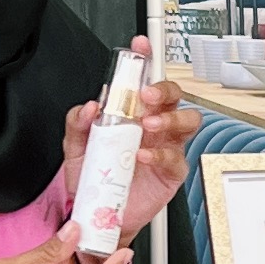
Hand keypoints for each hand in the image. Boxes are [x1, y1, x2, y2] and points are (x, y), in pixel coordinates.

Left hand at [59, 41, 193, 253]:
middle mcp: (154, 127)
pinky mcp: (171, 172)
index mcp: (134, 114)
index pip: (144, 81)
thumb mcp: (76, 148)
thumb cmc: (95, 178)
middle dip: (164, 90)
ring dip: (171, 118)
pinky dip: (159, 153)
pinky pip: (175, 158)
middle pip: (175, 97)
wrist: (96, 215)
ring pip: (188, 121)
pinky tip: (142, 155)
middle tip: (147, 94)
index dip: (146, 61)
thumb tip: (89, 106)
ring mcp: (166, 148)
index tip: (140, 48)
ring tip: (149, 124)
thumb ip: (77, 124)